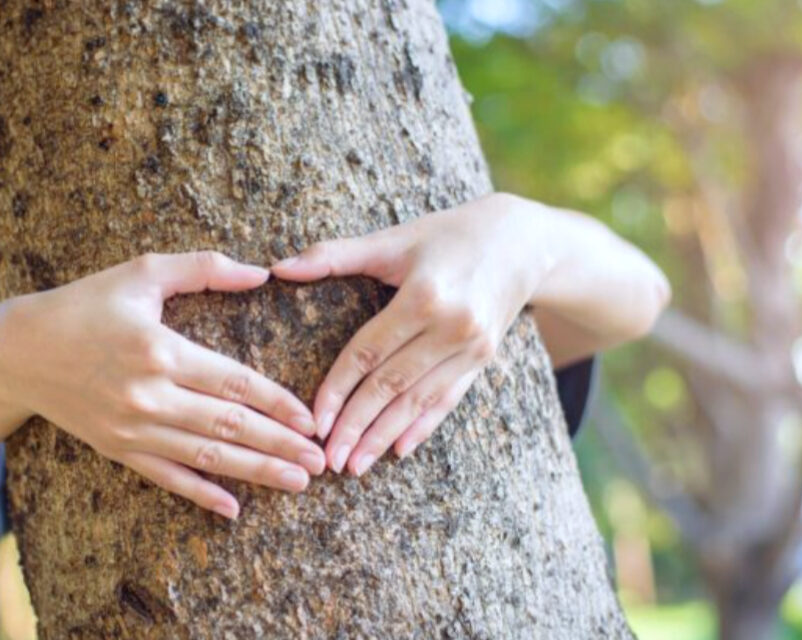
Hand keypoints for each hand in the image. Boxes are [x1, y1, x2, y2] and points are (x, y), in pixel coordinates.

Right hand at [0, 251, 323, 518]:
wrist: (19, 353)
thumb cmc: (83, 304)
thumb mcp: (141, 272)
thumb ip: (203, 269)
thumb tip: (261, 272)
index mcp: (161, 351)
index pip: (235, 383)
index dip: (278, 404)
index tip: (311, 420)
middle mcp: (149, 396)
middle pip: (229, 428)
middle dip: (281, 446)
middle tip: (322, 461)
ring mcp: (132, 429)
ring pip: (206, 458)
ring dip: (256, 473)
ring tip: (298, 482)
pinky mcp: (118, 449)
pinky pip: (167, 477)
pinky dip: (201, 494)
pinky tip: (233, 508)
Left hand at [271, 193, 552, 474]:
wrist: (522, 241)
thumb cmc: (445, 235)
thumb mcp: (392, 240)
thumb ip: (334, 256)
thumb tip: (278, 268)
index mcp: (424, 297)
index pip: (369, 353)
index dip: (339, 389)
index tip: (314, 421)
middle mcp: (452, 327)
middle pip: (392, 385)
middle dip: (357, 426)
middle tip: (328, 459)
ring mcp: (472, 348)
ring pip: (419, 401)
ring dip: (384, 436)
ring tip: (354, 465)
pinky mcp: (484, 360)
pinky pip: (449, 400)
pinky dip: (423, 427)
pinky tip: (399, 451)